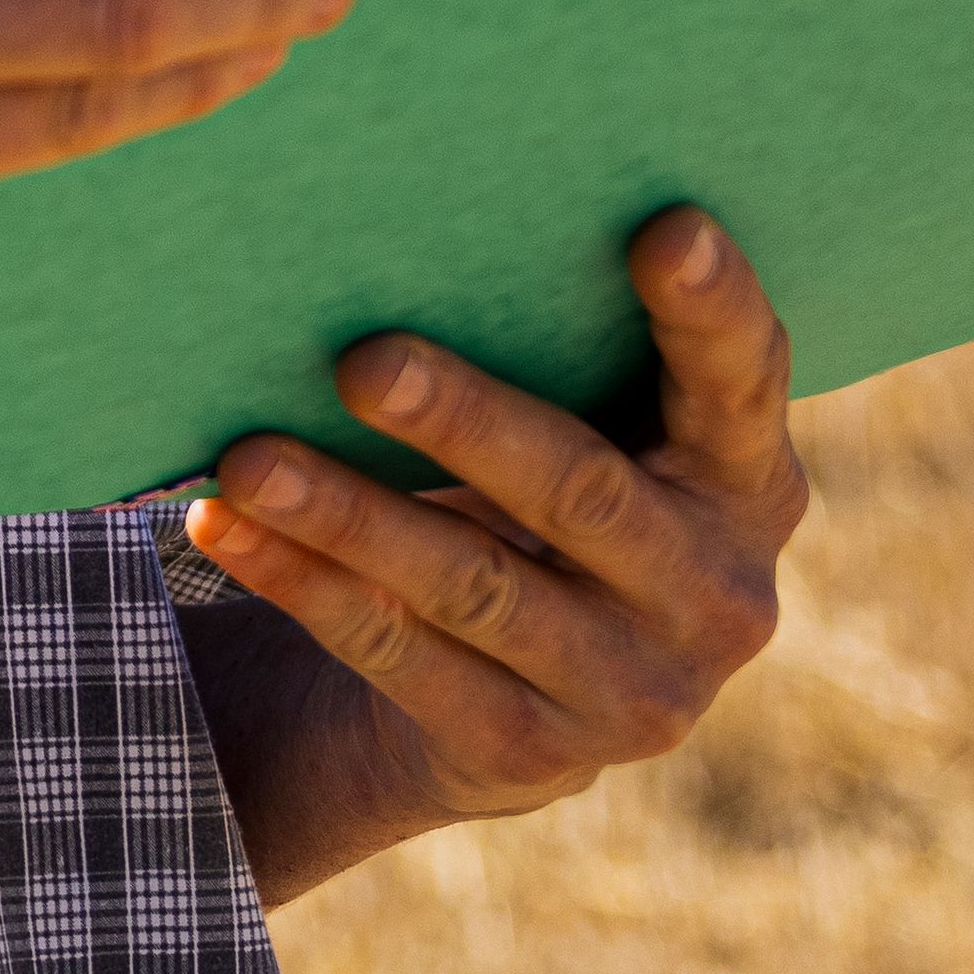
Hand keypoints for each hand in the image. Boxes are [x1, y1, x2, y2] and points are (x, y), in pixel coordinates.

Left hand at [182, 207, 808, 882]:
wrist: (529, 702)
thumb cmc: (547, 497)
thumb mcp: (593, 436)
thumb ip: (556, 356)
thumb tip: (391, 220)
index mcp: (745, 483)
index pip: (742, 385)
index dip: (713, 310)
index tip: (665, 225)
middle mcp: (715, 594)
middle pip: (582, 491)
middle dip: (467, 423)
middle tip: (361, 360)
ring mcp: (632, 690)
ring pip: (474, 584)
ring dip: (350, 515)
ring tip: (248, 458)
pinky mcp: (531, 752)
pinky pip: (402, 656)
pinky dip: (305, 582)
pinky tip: (228, 525)